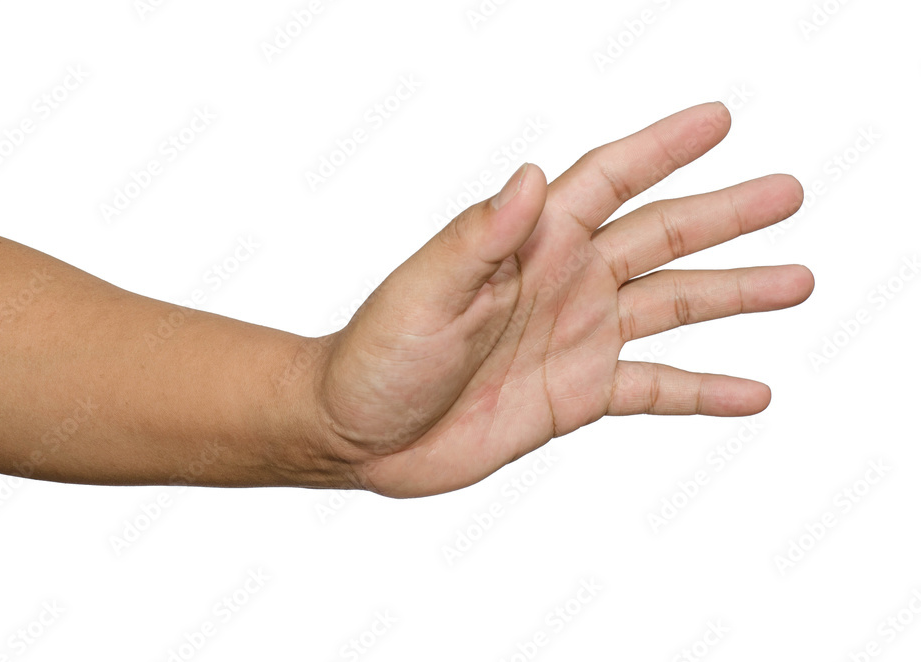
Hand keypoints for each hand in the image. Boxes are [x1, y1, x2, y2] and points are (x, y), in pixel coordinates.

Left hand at [312, 102, 812, 497]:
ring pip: (671, 306)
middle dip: (724, 215)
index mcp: (531, 244)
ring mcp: (576, 337)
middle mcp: (564, 281)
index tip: (717, 120)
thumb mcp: (423, 293)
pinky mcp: (577, 394)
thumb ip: (479, 238)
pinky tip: (750, 391)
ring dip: (734, 294)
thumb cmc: (378, 355)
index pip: (608, 180)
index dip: (662, 149)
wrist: (360, 434)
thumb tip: (530, 178)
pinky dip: (703, 390)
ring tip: (795, 280)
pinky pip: (655, 388)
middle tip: (787, 192)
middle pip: (660, 237)